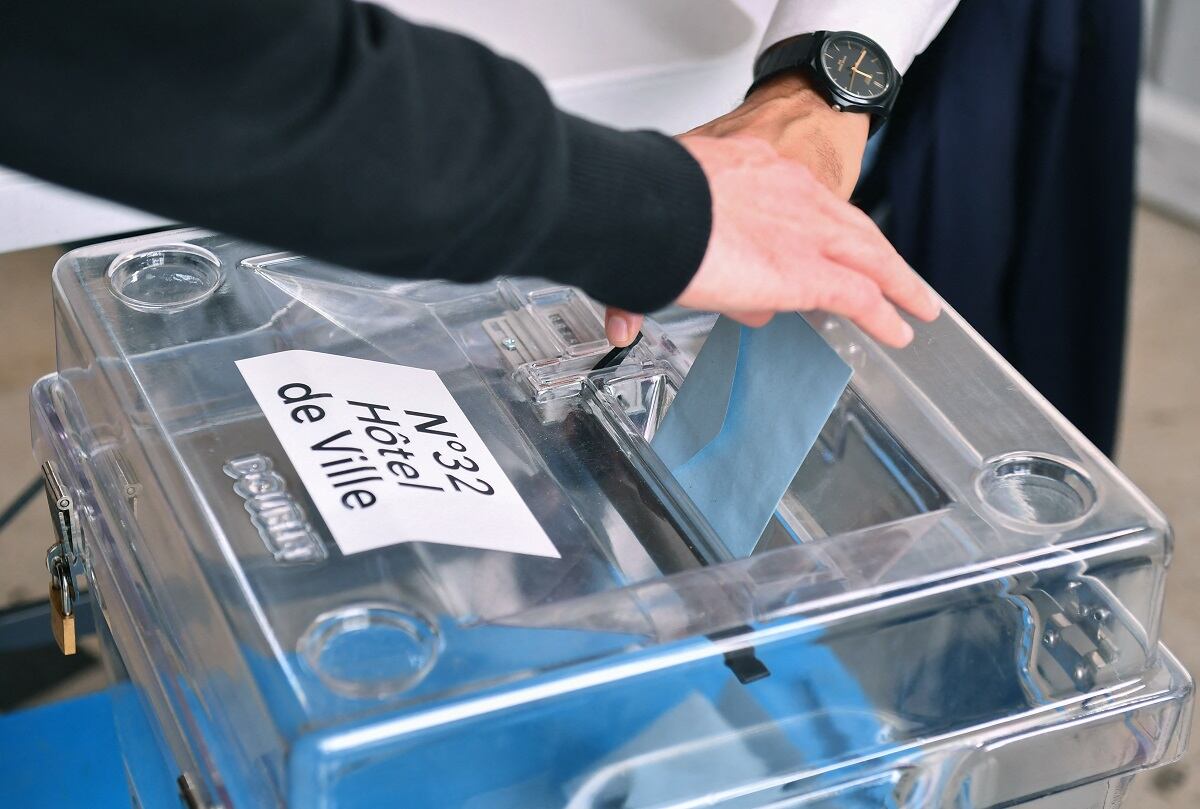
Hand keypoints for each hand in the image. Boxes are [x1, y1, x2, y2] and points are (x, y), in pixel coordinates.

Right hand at [602, 75, 933, 347]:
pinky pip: (860, 297)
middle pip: (849, 226)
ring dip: (896, 282)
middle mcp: (790, 194)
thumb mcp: (671, 204)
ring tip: (914, 303)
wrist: (652, 201)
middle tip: (895, 276)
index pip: (798, 199)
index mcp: (755, 170)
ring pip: (868, 256)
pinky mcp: (807, 274)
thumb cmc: (648, 199)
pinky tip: (898, 331)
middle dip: (876, 252)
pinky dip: (883, 316)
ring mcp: (804, 233)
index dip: (816, 221)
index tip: (819, 238)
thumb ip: (680, 243)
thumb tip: (675, 296)